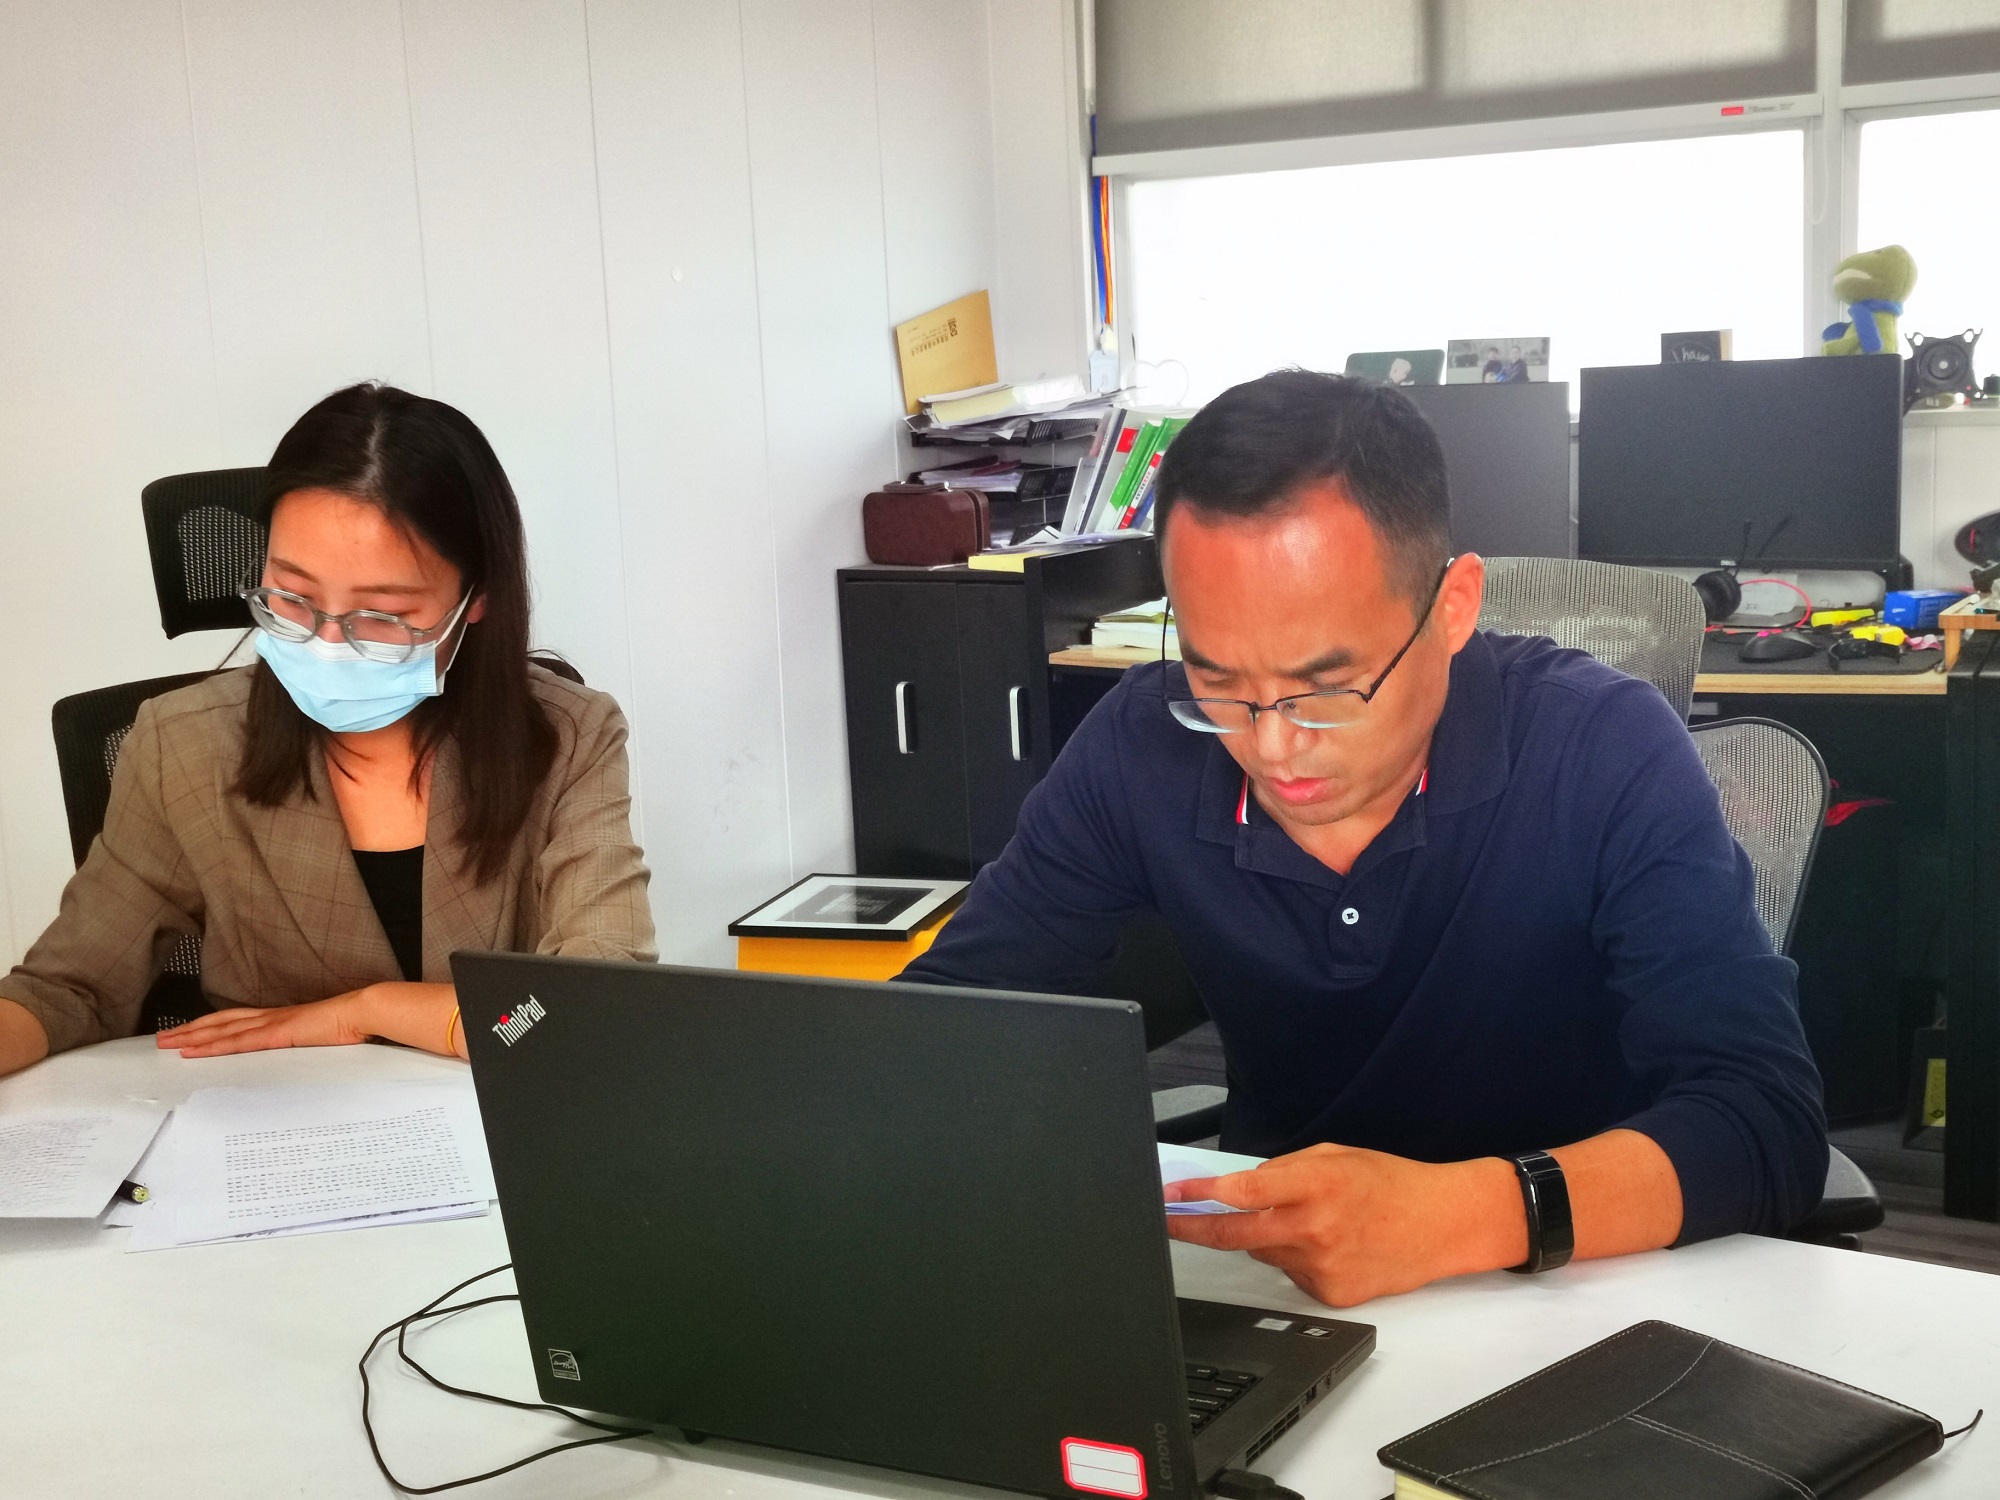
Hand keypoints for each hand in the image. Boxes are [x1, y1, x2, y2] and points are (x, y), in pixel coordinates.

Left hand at [156, 989, 373, 1057]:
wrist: (365, 1012)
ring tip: (169, 1044)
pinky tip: (196, 1051)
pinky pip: (238, 1042)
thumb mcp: (322, 1040)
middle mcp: (270, 1018)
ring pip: (222, 1030)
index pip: (238, 1022)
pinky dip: (213, 1046)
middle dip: (191, 1030)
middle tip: (163, 1038)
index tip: (190, 1033)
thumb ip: (307, 1047)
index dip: (211, 1026)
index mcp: (281, 1019)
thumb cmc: (351, 1025)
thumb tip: (301, 1060)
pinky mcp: (276, 1033)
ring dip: (193, 1036)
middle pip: (221, 1022)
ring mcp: (272, 1024)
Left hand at [1163, 1142, 1521, 1307]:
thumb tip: (1240, 1186)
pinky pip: (1291, 1275)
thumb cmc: (1391, 1184)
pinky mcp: (1330, 1294)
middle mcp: (1315, 1228)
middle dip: (1193, 1229)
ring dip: (1267, 1237)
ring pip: (1264, 1253)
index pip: (1244, 1191)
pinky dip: (1296, 1259)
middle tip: (1169, 1222)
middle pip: (1235, 1235)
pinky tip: (1331, 1246)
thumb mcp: (1335, 1156)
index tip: (1173, 1193)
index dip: (1201, 1193)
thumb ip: (1285, 1170)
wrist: (1442, 1225)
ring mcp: (1322, 1266)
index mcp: (1316, 1184)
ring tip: (1310, 1222)